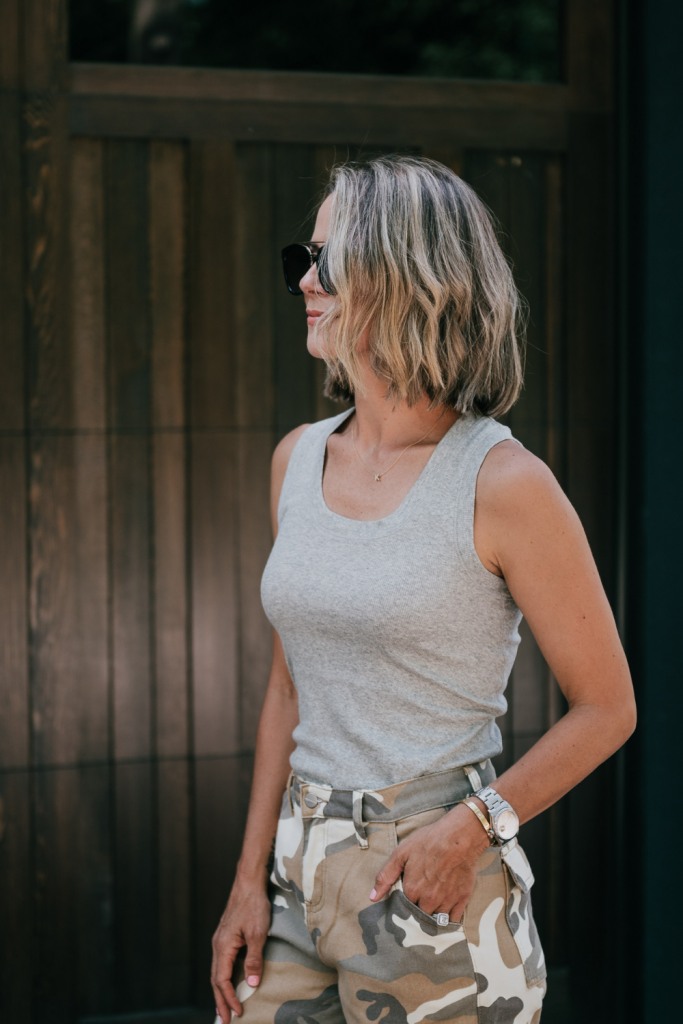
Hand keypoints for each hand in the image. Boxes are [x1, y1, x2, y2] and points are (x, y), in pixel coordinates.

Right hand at [211, 869, 271, 1019]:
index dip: (229, 999)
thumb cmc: (254, 905)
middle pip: (216, 979)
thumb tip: (251, 986)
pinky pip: (222, 962)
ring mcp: (221, 940)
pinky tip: (230, 982)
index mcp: (223, 946)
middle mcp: (218, 945)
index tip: (238, 1014)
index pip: (222, 980)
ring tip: (225, 1007)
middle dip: (221, 1001)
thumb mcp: (258, 933)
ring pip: (217, 971)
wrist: (249, 882)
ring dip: (221, 991)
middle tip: (226, 1021)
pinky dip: (224, 978)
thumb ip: (253, 960)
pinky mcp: (226, 936)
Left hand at [370, 803, 490, 921]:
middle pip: (419, 915)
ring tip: (433, 901)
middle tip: (421, 896)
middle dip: (418, 909)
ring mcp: (446, 902)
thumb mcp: (401, 853)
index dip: (405, 901)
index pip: (403, 908)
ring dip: (433, 914)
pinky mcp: (462, 900)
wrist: (459, 836)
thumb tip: (372, 897)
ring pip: (435, 919)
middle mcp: (429, 900)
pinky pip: (452, 920)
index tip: (408, 895)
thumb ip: (385, 877)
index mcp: (412, 890)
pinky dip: (448, 918)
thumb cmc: (429, 841)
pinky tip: (446, 908)